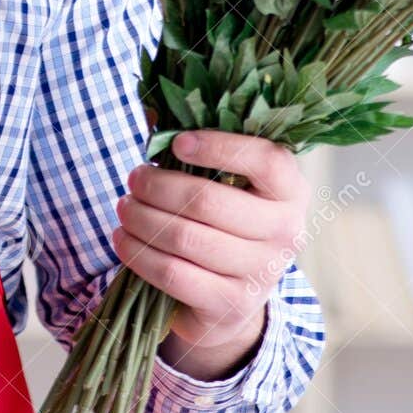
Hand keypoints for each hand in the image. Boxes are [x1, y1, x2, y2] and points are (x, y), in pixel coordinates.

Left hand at [112, 129, 308, 378]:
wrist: (233, 296)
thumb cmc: (222, 219)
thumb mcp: (223, 181)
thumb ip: (197, 143)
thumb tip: (154, 106)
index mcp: (290, 190)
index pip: (264, 159)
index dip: (217, 146)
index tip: (176, 142)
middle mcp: (286, 232)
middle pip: (208, 200)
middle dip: (157, 186)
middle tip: (133, 178)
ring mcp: (261, 273)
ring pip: (184, 238)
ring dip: (141, 218)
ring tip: (124, 207)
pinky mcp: (231, 306)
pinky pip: (173, 274)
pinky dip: (138, 254)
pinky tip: (122, 239)